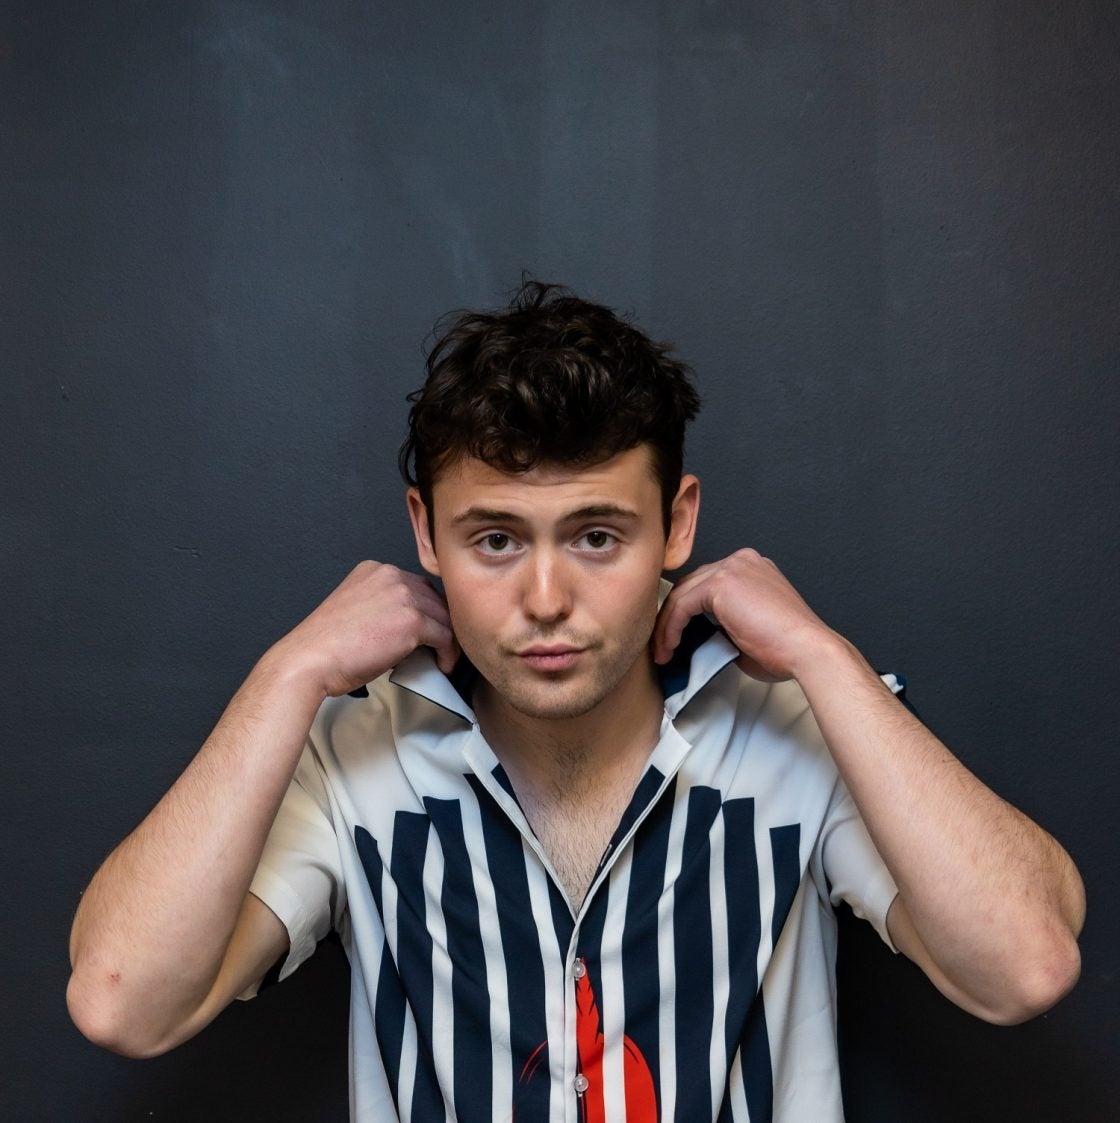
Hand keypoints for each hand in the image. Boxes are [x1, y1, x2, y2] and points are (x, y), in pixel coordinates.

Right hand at [269, 561, 458, 697]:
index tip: (428, 630)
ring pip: (443, 617)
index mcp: (374, 570)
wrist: (310, 660)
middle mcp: (391, 576)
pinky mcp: (412, 621)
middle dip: (439, 623)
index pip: (416, 586)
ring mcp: (403, 596)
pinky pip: (445, 637)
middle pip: (433, 598)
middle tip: (438, 647)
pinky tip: (442, 665)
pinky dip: (448, 654)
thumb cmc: (325, 646)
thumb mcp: (355, 609)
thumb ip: (382, 606)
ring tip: (440, 659)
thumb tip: (410, 627)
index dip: (425, 610)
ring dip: (446, 640)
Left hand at [651, 548, 835, 681]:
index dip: (686, 612)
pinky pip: (682, 605)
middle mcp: (741, 561)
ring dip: (667, 625)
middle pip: (691, 585)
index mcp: (751, 569)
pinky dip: (670, 627)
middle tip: (663, 646)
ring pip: (682, 594)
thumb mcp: (747, 632)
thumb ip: (722, 626)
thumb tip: (698, 638)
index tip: (678, 638)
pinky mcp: (720, 583)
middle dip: (672, 617)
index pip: (706, 585)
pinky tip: (669, 647)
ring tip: (662, 652)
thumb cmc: (787, 649)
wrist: (807, 651)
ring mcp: (731, 568)